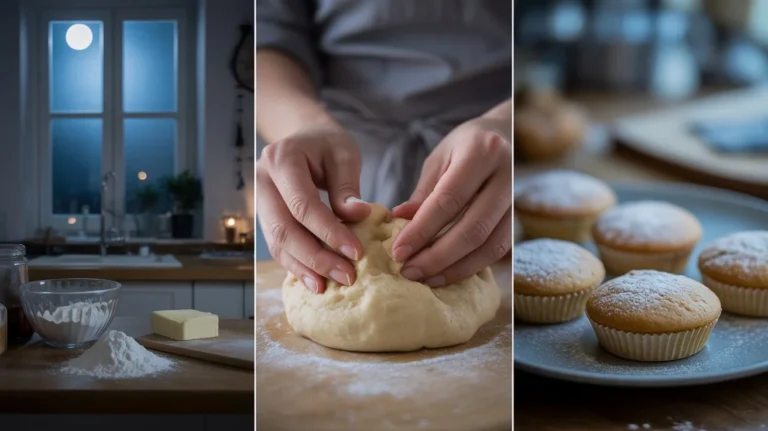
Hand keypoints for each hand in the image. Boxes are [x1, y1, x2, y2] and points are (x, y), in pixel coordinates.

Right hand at [257, 122, 370, 293]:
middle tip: (346, 276)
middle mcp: (263, 181)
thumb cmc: (326, 144)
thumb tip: (359, 215)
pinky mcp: (264, 216)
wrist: (302, 136)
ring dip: (304, 267)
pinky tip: (315, 280)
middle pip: (284, 229)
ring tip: (329, 286)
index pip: (303, 205)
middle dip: (316, 257)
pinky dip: (296, 264)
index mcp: (282, 160)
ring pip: (277, 242)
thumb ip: (347, 186)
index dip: (329, 232)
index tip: (356, 253)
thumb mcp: (343, 154)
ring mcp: (259, 200)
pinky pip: (277, 245)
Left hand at [391, 114, 511, 286]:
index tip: (398, 252)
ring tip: (426, 278)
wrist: (507, 133)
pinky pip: (499, 250)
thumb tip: (399, 222)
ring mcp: (519, 199)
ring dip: (456, 268)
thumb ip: (423, 192)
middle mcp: (506, 175)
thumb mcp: (440, 158)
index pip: (448, 200)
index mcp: (481, 152)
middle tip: (409, 271)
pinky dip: (472, 266)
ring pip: (490, 246)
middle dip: (437, 257)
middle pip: (473, 229)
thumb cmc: (466, 145)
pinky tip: (448, 273)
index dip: (422, 230)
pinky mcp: (521, 217)